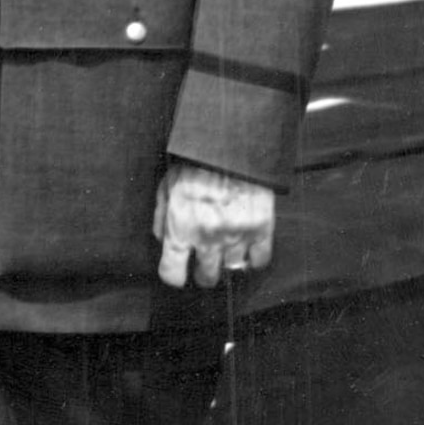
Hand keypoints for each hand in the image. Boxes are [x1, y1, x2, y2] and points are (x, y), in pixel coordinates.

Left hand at [154, 163, 274, 288]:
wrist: (229, 146)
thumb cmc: (194, 165)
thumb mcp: (167, 187)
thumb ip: (162, 218)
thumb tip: (163, 242)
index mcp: (180, 228)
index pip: (172, 274)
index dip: (174, 275)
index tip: (178, 272)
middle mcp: (207, 238)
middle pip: (206, 278)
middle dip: (203, 272)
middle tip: (205, 261)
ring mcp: (236, 236)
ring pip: (232, 270)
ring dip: (228, 262)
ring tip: (226, 248)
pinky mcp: (261, 230)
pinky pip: (260, 260)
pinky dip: (254, 258)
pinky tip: (247, 247)